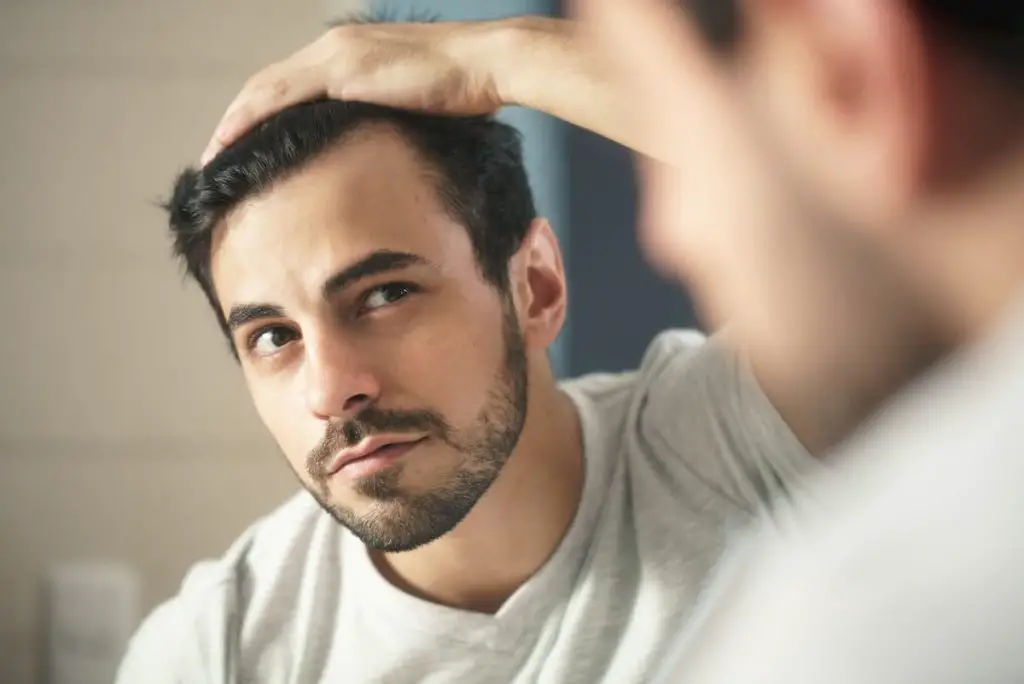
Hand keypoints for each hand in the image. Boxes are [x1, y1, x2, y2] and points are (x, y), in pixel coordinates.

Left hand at [201, 20, 506, 163]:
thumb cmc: (466, 89)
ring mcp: (336, 55)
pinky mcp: (343, 71)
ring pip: (265, 89)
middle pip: (268, 84)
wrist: (487, 64)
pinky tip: (232, 141)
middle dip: (238, 119)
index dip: (262, 115)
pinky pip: (281, 97)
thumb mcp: (416, 107)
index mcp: (350, 53)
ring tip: (213, 155)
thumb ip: (389, 120)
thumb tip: (380, 152)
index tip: (245, 145)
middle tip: (216, 154)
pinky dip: (251, 119)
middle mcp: (335, 47)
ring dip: (234, 122)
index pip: (291, 85)